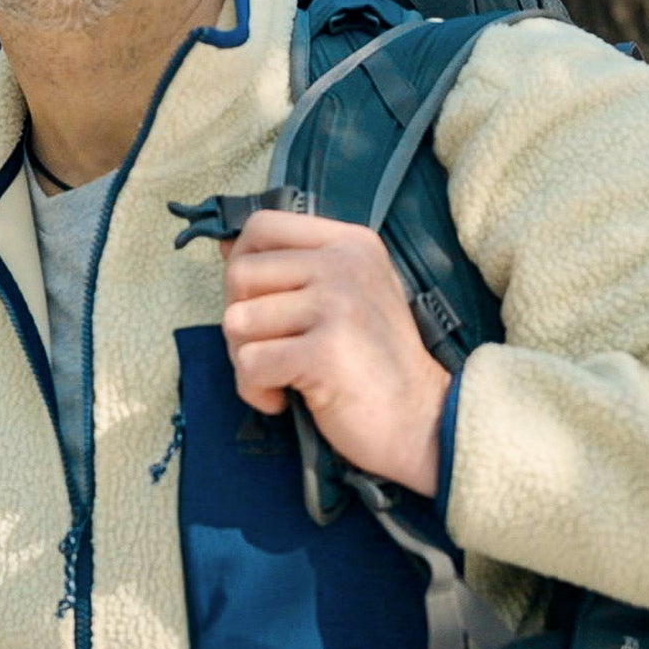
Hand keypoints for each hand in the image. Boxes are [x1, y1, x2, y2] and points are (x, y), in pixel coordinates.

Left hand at [220, 211, 451, 496]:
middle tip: (270, 351)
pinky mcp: (323, 353)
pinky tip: (283, 399)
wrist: (424, 421)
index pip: (263, 226)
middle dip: (240, 320)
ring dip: (246, 359)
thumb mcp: (346, 294)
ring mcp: (336, 306)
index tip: (256, 301)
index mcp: (350, 243)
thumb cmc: (374, 362)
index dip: (241, 262)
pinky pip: (249, 364)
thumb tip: (225, 248)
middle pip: (240, 274)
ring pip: (237, 321)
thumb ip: (294, 268)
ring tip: (282, 376)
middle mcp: (344, 265)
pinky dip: (255, 391)